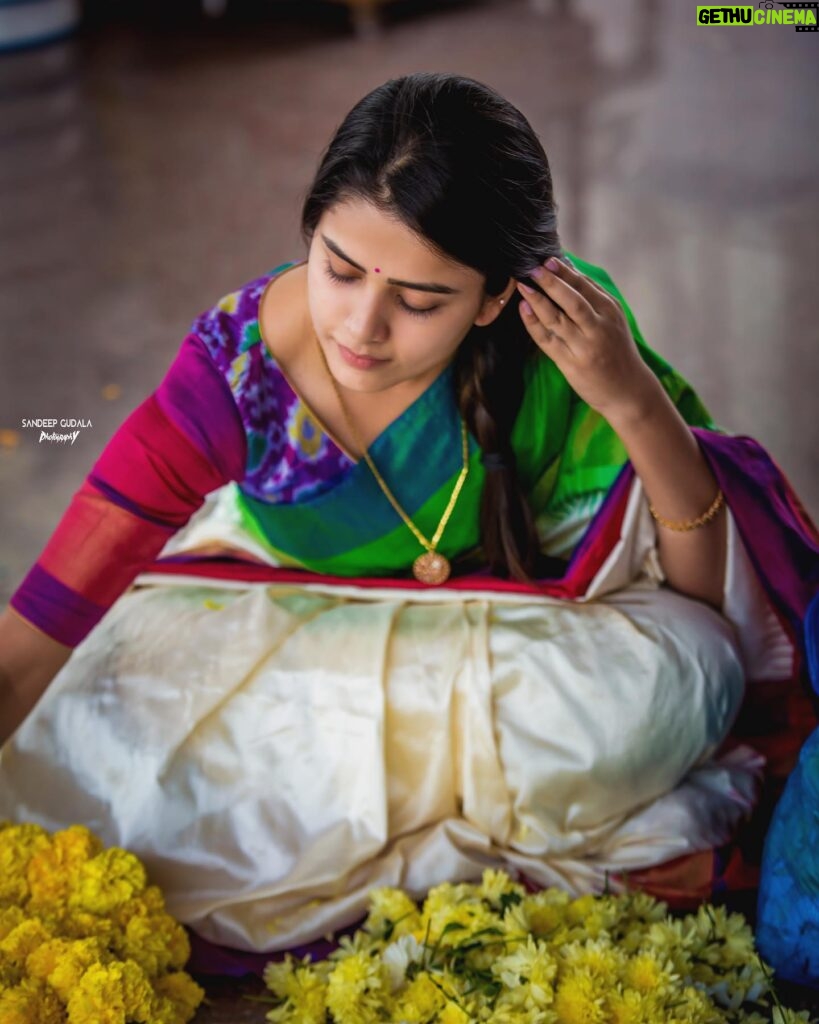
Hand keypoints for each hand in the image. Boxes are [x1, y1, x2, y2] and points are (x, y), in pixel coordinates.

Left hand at [516, 258, 659, 422]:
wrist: (628, 391)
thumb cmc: (617, 351)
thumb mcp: (613, 320)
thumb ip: (593, 296)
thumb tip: (568, 267)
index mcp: (610, 312)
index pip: (585, 287)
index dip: (565, 272)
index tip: (548, 259)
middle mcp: (599, 328)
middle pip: (572, 300)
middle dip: (551, 282)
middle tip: (532, 267)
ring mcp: (584, 347)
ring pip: (557, 319)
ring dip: (539, 300)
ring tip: (523, 285)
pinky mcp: (571, 364)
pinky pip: (548, 341)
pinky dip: (534, 324)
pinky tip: (524, 309)